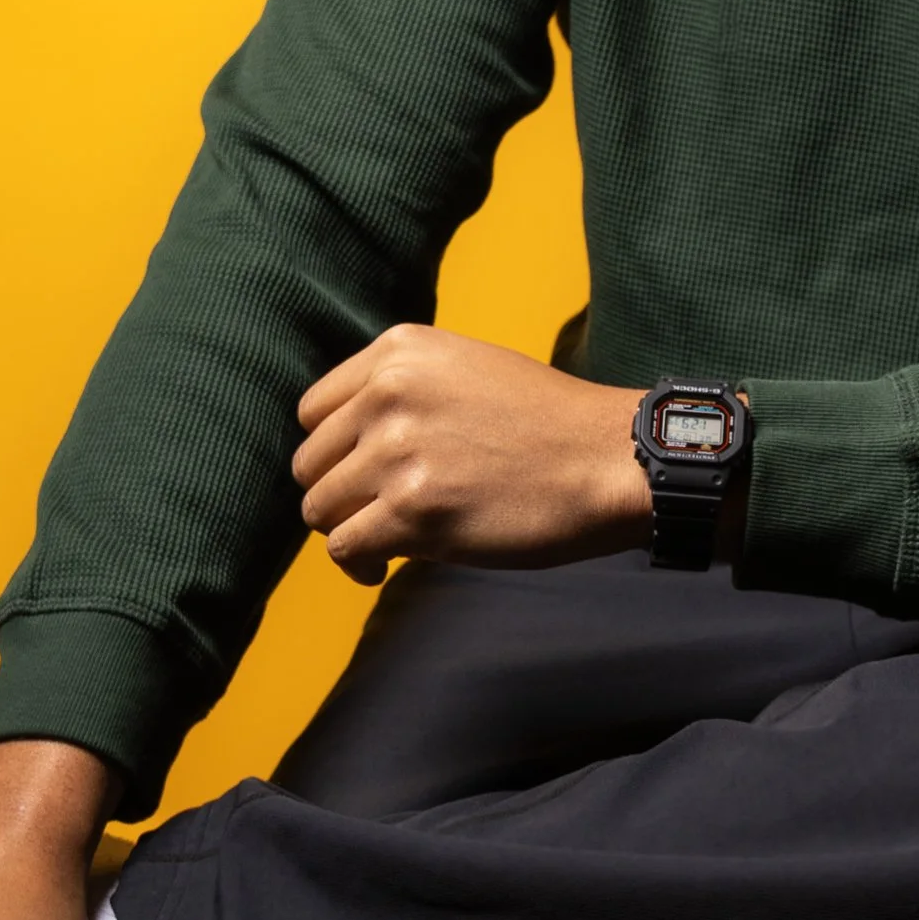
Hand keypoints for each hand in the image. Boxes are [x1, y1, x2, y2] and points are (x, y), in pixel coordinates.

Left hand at [293, 324, 649, 586]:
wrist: (607, 460)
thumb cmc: (548, 425)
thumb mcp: (468, 369)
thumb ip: (405, 390)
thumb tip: (346, 444)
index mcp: (399, 352)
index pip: (314, 412)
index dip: (334, 452)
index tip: (362, 475)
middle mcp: (389, 393)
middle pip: (311, 462)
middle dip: (339, 494)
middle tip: (378, 515)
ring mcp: (398, 452)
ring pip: (320, 507)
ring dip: (349, 531)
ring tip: (384, 542)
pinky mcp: (413, 510)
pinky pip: (344, 547)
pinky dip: (357, 564)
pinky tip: (382, 567)